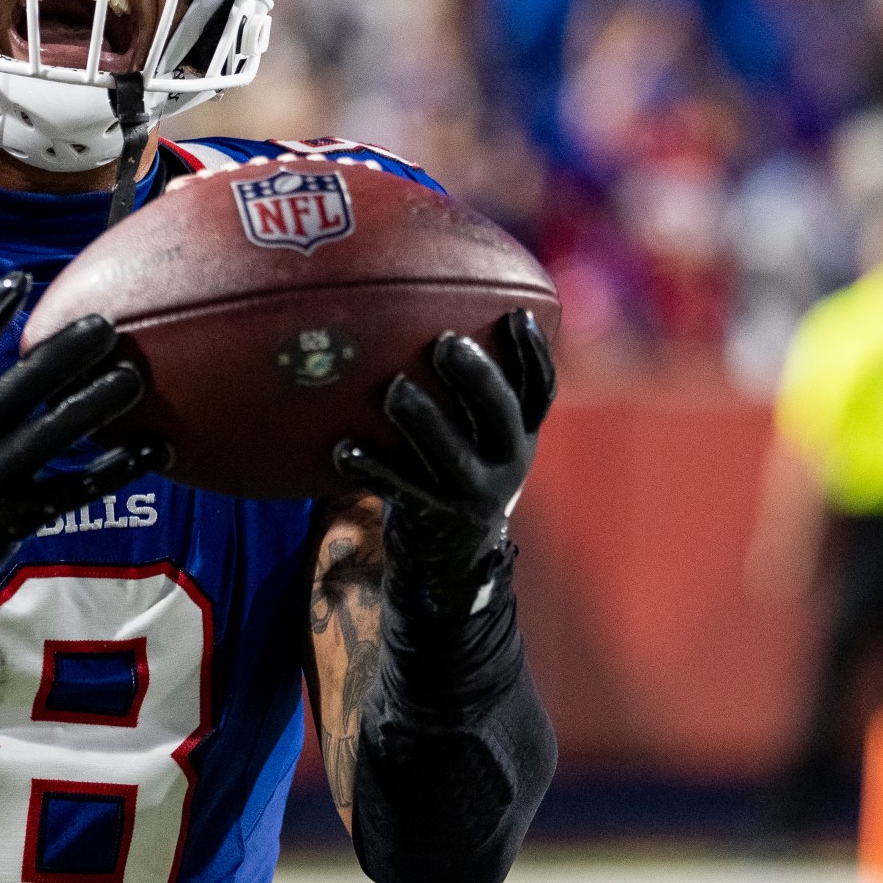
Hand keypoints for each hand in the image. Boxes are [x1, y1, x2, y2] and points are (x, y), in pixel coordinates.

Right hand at [0, 272, 162, 623]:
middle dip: (62, 354)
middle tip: (106, 326)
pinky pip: (74, 491)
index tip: (22, 281)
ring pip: (48, 437)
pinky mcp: (14, 520)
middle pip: (16, 388)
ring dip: (94, 406)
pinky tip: (156, 451)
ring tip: (133, 379)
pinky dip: (117, 469)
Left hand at [334, 312, 555, 619]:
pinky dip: (371, 468)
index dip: (533, 353)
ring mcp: (472, 497)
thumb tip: (424, 322)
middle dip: (476, 377)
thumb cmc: (453, 480)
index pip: (539, 391)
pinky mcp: (434, 521)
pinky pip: (400, 490)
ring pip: (452, 455)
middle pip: (500, 415)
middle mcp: (506, 466)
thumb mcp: (477, 444)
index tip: (515, 313)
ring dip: (423, 420)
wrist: (450, 570)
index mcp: (519, 438)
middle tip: (444, 341)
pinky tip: (343, 448)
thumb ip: (466, 400)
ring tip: (395, 388)